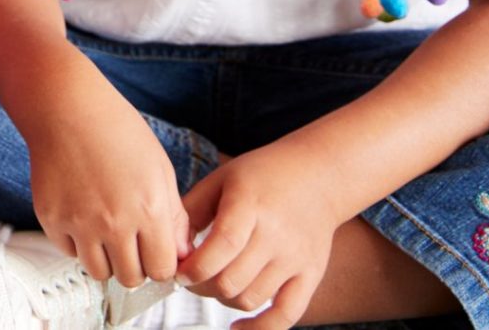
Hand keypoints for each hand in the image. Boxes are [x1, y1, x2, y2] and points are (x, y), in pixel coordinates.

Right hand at [24, 80, 187, 284]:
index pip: (162, 270)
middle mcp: (114, 222)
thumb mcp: (160, 169)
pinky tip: (83, 217)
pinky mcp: (52, 218)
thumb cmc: (117, 130)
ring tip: (106, 234)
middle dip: (135, 266)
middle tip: (131, 245)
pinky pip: (69, 252)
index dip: (161, 264)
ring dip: (106, 260)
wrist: (67, 108)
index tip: (156, 254)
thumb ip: (174, 217)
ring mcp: (79, 222)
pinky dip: (78, 244)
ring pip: (99, 272)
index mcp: (148, 209)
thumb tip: (181, 255)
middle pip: (131, 278)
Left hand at [179, 145, 346, 329]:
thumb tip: (168, 245)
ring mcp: (295, 259)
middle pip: (231, 280)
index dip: (194, 268)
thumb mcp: (223, 179)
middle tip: (190, 278)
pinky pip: (287, 314)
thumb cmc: (265, 174)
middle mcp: (275, 235)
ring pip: (251, 299)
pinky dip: (260, 328)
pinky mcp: (311, 275)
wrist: (320, 175)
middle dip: (200, 286)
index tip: (177, 271)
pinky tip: (238, 326)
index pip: (221, 247)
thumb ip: (192, 210)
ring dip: (222, 300)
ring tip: (213, 285)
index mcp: (249, 206)